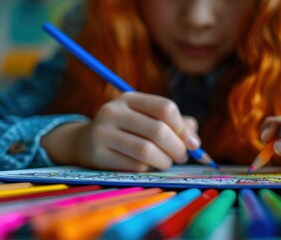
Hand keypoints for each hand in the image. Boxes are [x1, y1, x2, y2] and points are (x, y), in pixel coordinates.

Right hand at [42, 92, 199, 170]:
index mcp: (129, 98)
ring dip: (164, 161)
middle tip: (182, 157)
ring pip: (146, 151)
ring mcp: (102, 133)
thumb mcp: (148, 119)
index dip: (182, 128)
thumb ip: (176, 125)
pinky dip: (147, 169)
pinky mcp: (97, 155)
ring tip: (166, 162)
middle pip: (158, 131)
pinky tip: (146, 166)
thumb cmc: (128, 130)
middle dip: (177, 148)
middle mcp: (113, 111)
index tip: (191, 143)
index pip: (165, 108)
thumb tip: (194, 142)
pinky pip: (134, 166)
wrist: (86, 142)